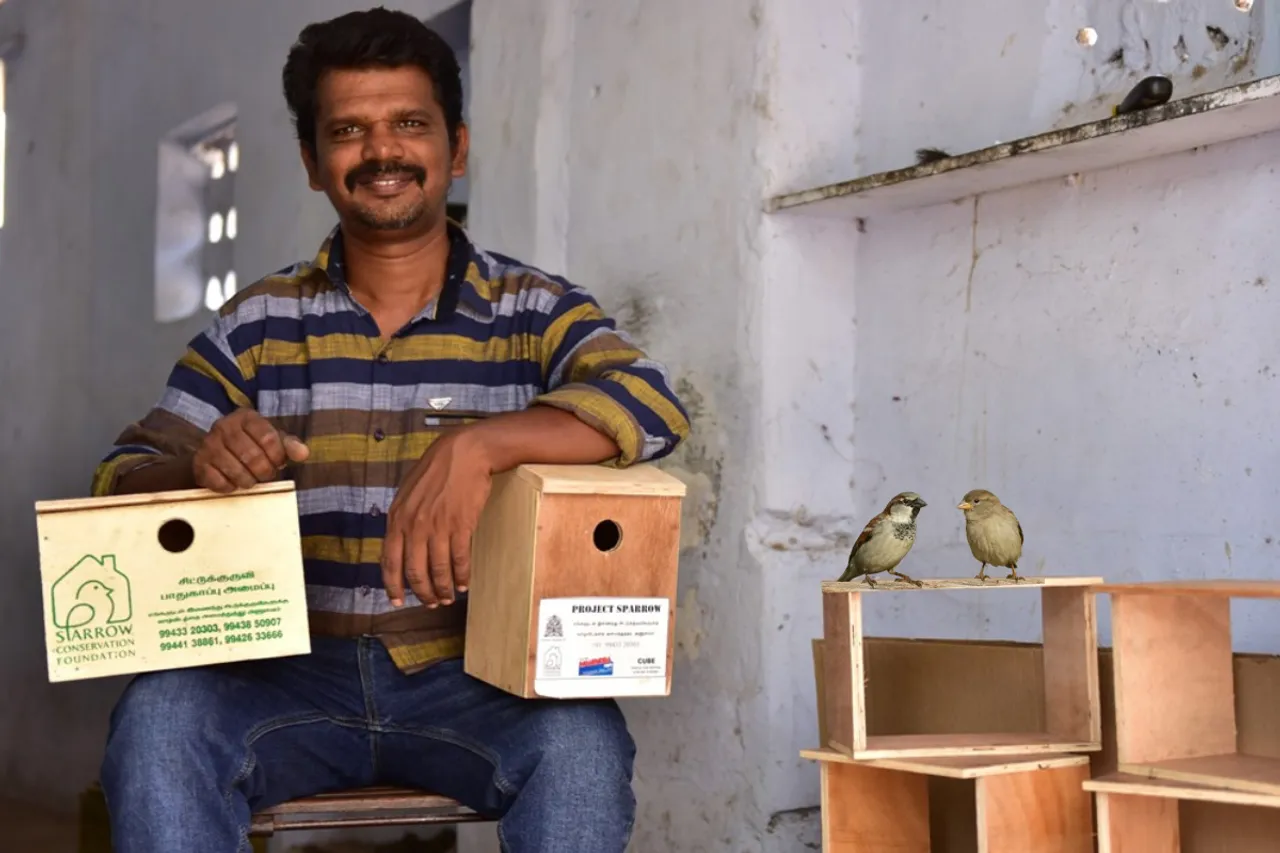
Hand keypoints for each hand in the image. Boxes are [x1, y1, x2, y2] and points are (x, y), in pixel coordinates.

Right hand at [193, 408, 309, 492]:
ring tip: (251, 479)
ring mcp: (208, 444)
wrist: (221, 451)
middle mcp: (223, 426)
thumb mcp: (274, 440)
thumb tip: (303, 453)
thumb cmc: (253, 444)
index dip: (277, 456)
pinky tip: (234, 482)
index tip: (278, 463)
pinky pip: (219, 482)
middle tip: (265, 474)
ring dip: (249, 481)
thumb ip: (290, 445)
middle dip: (264, 471)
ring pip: (236, 471)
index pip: (268, 438)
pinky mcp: (199, 463)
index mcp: (246, 417)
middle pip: (252, 456)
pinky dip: (231, 487)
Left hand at [382, 429, 493, 608]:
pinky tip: (464, 583)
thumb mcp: (407, 494)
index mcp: (397, 519)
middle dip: (423, 593)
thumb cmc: (435, 471)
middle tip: (430, 602)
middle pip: (415, 572)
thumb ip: (401, 520)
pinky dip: (462, 576)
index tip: (398, 601)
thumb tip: (400, 545)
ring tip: (448, 597)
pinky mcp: (461, 526)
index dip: (393, 586)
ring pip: (438, 570)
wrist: (464, 453)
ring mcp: (438, 527)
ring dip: (444, 589)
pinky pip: (460, 559)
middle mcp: (414, 526)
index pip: (389, 562)